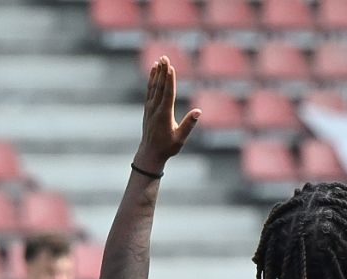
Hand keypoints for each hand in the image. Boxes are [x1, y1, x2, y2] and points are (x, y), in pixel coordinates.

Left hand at [136, 56, 200, 172]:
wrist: (150, 154)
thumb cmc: (167, 147)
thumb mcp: (180, 139)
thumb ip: (189, 125)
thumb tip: (198, 112)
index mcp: (164, 115)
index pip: (168, 93)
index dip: (170, 80)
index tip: (171, 67)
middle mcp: (155, 109)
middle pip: (160, 86)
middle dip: (163, 71)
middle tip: (165, 57)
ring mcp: (150, 107)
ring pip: (154, 86)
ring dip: (157, 72)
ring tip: (160, 59)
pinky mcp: (148, 108)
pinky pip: (150, 90)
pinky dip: (152, 79)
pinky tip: (154, 70)